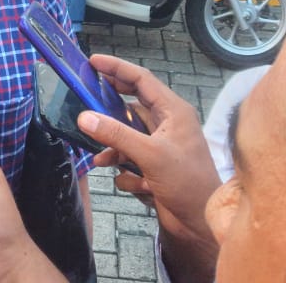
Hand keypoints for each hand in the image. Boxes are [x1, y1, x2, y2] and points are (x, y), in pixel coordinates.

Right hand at [78, 55, 219, 278]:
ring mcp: (160, 146)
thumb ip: (116, 134)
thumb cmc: (188, 183)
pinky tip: (136, 186)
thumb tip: (85, 117)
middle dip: (110, 108)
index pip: (142, 79)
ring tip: (102, 160)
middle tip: (85, 98)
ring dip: (114, 149)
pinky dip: (126, 172)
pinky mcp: (153, 166)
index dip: (117, 68)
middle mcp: (167, 124)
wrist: (200, 224)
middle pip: (131, 104)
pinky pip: (129, 160)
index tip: (92, 61)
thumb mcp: (150, 155)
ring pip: (126, 136)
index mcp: (174, 111)